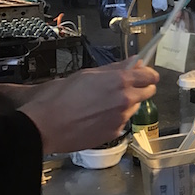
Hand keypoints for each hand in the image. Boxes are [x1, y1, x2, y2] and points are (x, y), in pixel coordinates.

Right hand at [19, 58, 158, 153]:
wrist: (44, 126)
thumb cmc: (59, 98)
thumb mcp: (87, 74)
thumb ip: (115, 68)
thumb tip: (134, 61)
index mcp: (120, 81)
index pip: (150, 76)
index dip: (148, 74)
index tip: (144, 74)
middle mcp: (126, 99)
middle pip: (149, 91)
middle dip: (141, 88)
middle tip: (125, 88)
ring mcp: (122, 118)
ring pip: (135, 107)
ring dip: (127, 104)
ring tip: (103, 105)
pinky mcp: (115, 132)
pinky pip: (122, 122)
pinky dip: (115, 119)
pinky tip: (97, 117)